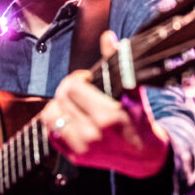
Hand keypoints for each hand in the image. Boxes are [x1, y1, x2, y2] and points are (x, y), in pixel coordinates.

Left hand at [42, 31, 169, 177]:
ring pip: (49, 116)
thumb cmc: (140, 121)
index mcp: (107, 117)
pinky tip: (71, 118)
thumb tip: (107, 37)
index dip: (78, 78)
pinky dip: (57, 122)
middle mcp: (92, 135)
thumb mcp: (134, 92)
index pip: (73, 87)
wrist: (145, 157)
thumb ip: (119, 63)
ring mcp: (81, 148)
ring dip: (59, 105)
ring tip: (73, 104)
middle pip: (60, 99)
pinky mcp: (74, 157)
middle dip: (69, 89)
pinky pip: (51, 133)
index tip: (88, 80)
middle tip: (81, 90)